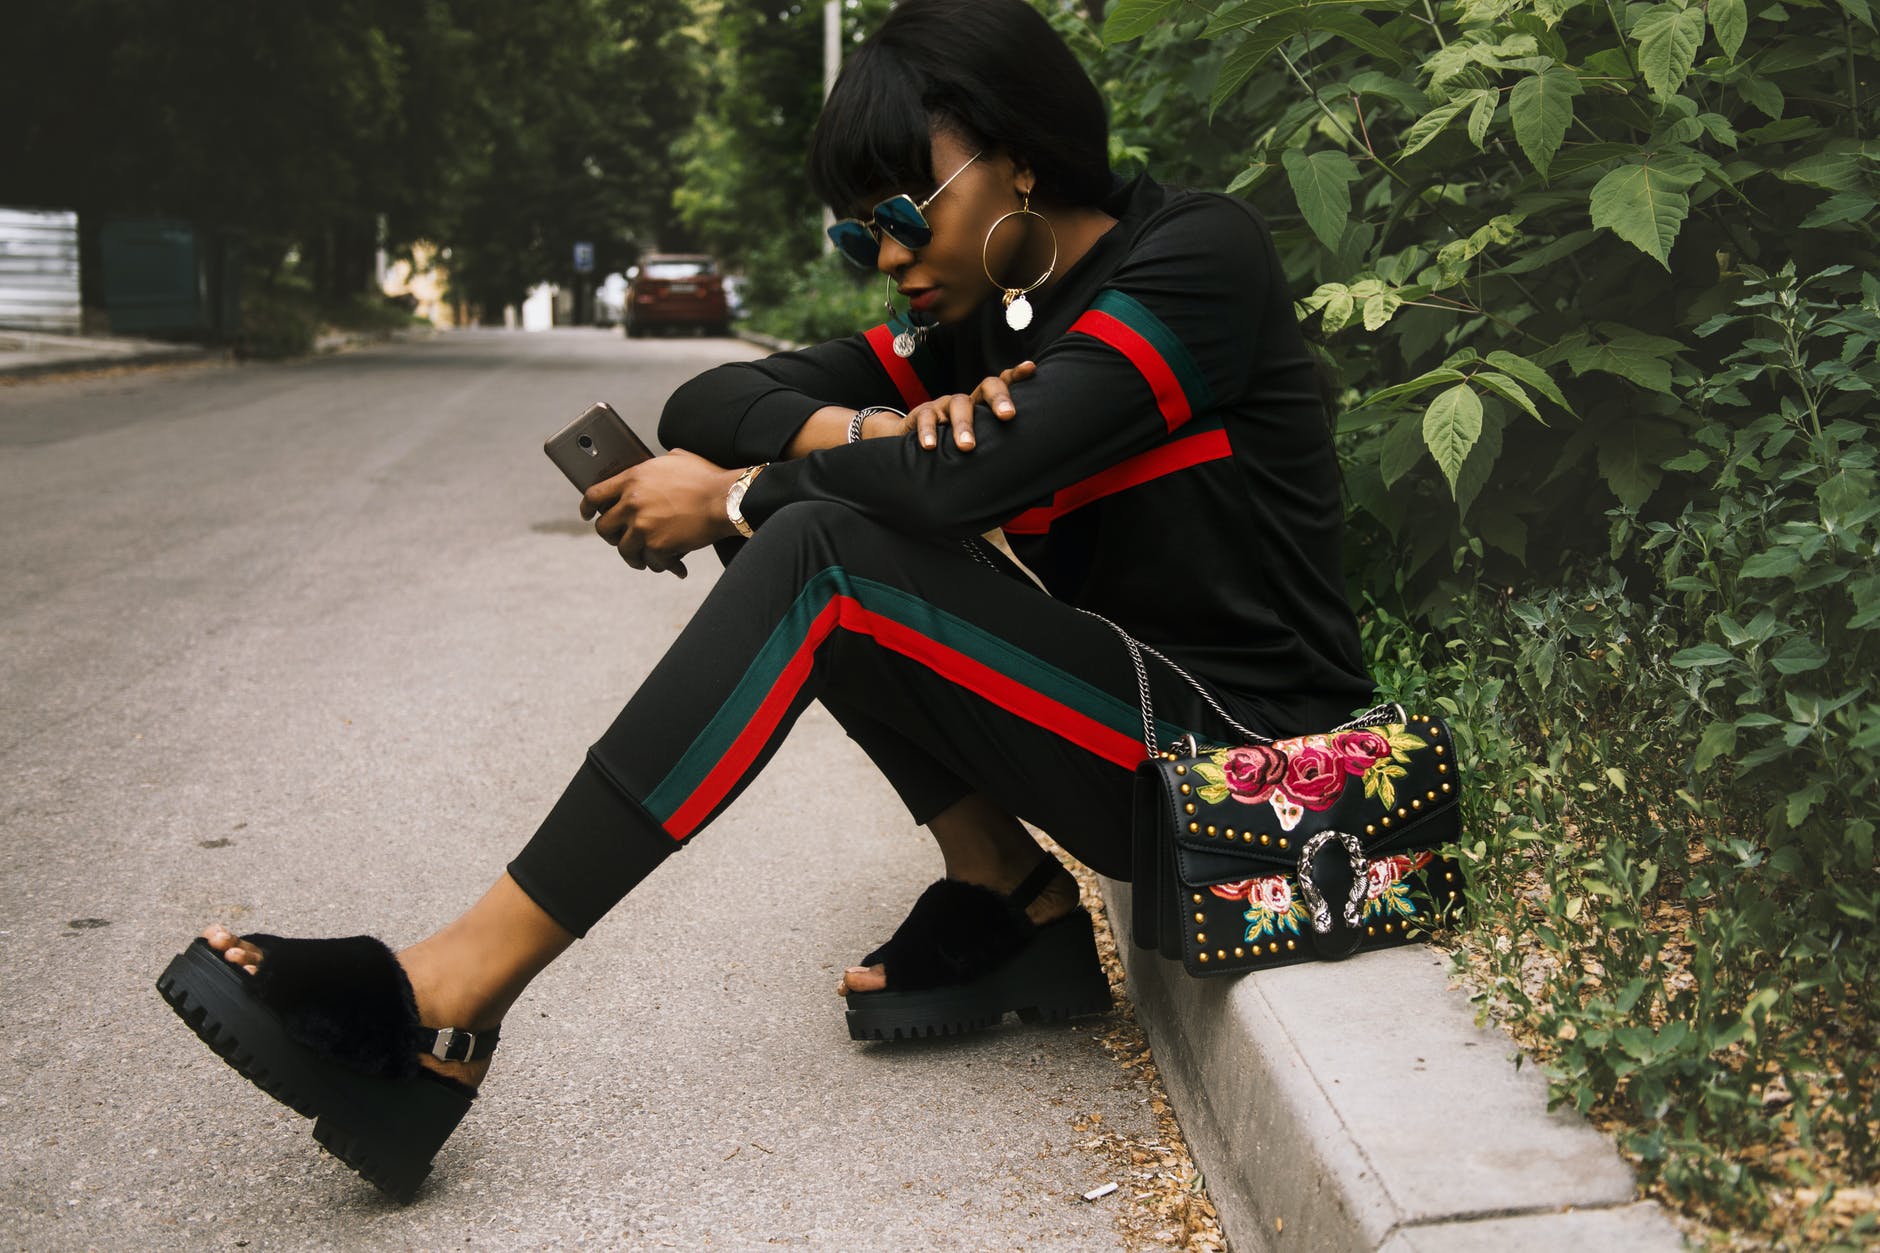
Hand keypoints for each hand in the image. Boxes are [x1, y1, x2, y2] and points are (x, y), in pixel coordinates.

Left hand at [580, 449, 742, 576]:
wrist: (725, 499)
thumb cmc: (706, 478)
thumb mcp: (675, 460)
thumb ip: (654, 467)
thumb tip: (650, 472)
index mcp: (632, 479)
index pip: (594, 495)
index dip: (587, 508)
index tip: (587, 515)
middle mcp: (631, 502)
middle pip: (604, 527)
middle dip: (611, 537)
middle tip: (621, 540)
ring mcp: (642, 526)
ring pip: (624, 550)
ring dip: (635, 557)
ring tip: (646, 560)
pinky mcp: (657, 546)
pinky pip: (651, 563)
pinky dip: (664, 566)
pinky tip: (677, 567)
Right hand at [903, 360, 1036, 450]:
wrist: (915, 446)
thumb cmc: (955, 447)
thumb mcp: (978, 441)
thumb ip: (996, 443)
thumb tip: (1025, 456)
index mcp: (985, 405)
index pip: (1003, 385)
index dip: (1016, 375)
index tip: (1030, 368)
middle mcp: (968, 400)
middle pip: (987, 387)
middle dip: (999, 399)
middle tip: (1007, 416)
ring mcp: (945, 405)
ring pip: (958, 405)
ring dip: (963, 425)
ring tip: (967, 447)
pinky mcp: (923, 414)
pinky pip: (927, 419)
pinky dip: (928, 432)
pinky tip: (930, 446)